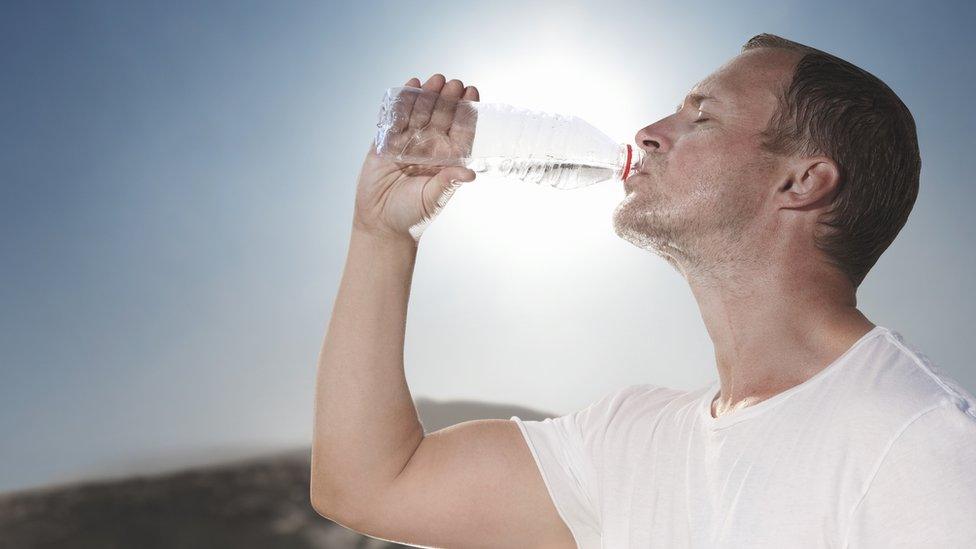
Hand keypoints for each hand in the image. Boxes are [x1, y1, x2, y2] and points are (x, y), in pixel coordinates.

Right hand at [353, 74, 479, 242]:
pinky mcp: (386, 141)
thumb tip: (470, 174)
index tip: (473, 92)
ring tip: (435, 79)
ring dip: (427, 95)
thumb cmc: (412, 215)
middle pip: (441, 116)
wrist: (381, 223)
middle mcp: (430, 147)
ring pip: (419, 113)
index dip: (467, 111)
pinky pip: (395, 117)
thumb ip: (449, 182)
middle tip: (454, 83)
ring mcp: (407, 142)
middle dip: (448, 99)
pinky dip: (401, 101)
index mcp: (447, 158)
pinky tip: (410, 85)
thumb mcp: (434, 198)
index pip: (460, 129)